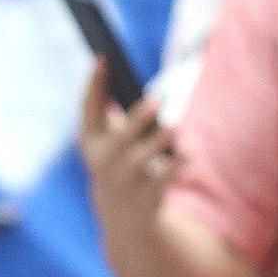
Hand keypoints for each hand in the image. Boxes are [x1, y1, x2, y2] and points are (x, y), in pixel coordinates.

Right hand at [81, 63, 176, 237]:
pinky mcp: (146, 197)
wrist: (123, 219)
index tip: (103, 57)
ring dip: (162, 142)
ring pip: (145, 158)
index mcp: (91, 142)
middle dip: (139, 116)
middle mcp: (104, 161)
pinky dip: (178, 166)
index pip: (88, 108)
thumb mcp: (107, 143)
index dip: (94, 83)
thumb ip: (113, 114)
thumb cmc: (119, 165)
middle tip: (158, 98)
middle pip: (122, 135)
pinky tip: (189, 156)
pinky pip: (166, 178)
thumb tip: (126, 75)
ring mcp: (125, 180)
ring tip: (175, 127)